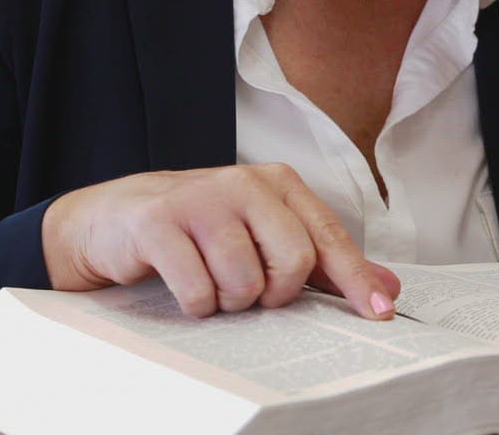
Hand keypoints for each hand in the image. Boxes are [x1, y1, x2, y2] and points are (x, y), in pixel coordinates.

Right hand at [40, 164, 401, 319]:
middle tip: (252, 292)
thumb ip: (322, 261)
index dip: (355, 280)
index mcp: (276, 183)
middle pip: (293, 261)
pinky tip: (185, 288)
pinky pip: (198, 291)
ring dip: (229, 301)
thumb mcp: (261, 236)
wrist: (112, 220)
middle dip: (275, 293)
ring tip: (212, 283)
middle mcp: (242, 184)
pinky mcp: (159, 223)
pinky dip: (196, 306)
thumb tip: (386, 289)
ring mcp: (199, 200)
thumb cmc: (197, 231)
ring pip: (244, 283)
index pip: (328, 236)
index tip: (378, 314)